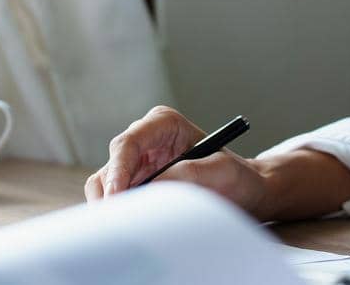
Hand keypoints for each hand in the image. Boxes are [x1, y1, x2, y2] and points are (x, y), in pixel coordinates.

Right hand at [83, 105, 271, 217]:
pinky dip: (117, 213)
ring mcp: (137, 163)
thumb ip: (187, 174)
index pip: (128, 144)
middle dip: (110, 194)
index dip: (117, 171)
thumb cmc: (236, 176)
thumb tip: (151, 186)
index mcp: (163, 124)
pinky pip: (113, 199)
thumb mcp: (220, 172)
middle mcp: (145, 140)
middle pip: (110, 166)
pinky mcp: (134, 184)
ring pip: (105, 185)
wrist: (243, 191)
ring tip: (129, 226)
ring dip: (112, 206)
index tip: (118, 197)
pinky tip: (130, 226)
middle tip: (118, 222)